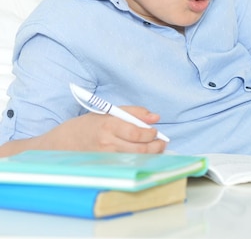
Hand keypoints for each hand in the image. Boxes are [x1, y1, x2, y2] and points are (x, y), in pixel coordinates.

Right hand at [39, 106, 166, 153]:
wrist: (61, 144)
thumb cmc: (87, 126)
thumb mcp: (108, 112)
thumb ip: (134, 112)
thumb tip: (155, 116)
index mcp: (108, 125)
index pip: (138, 132)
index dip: (151, 133)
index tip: (154, 130)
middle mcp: (107, 143)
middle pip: (140, 148)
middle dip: (156, 145)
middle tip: (160, 141)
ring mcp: (106, 157)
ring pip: (136, 158)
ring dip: (151, 154)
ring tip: (155, 148)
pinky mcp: (105, 167)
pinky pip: (128, 165)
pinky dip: (139, 161)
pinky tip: (141, 156)